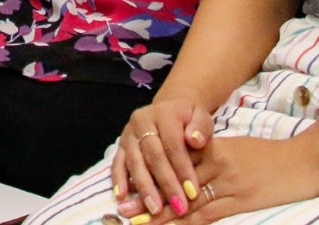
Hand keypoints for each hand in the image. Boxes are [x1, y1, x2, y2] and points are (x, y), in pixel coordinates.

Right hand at [112, 98, 212, 217]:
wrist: (168, 109)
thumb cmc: (188, 119)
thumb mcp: (201, 117)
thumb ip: (201, 128)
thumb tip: (195, 141)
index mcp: (164, 114)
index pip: (173, 144)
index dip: (182, 169)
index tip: (192, 193)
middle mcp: (142, 121)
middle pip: (153, 156)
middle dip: (166, 183)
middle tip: (178, 206)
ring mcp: (129, 134)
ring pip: (135, 162)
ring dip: (145, 188)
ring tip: (155, 209)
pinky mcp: (120, 145)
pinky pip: (117, 163)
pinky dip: (119, 180)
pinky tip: (122, 197)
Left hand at [131, 132, 318, 223]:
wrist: (307, 160)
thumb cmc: (272, 156)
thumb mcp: (237, 149)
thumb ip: (211, 156)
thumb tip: (186, 171)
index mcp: (214, 147)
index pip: (175, 163)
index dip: (152, 177)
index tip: (131, 187)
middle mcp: (217, 163)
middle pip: (175, 181)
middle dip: (149, 198)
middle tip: (125, 210)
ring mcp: (229, 182)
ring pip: (188, 201)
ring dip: (162, 214)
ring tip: (139, 222)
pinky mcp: (242, 199)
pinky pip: (209, 213)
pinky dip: (188, 222)